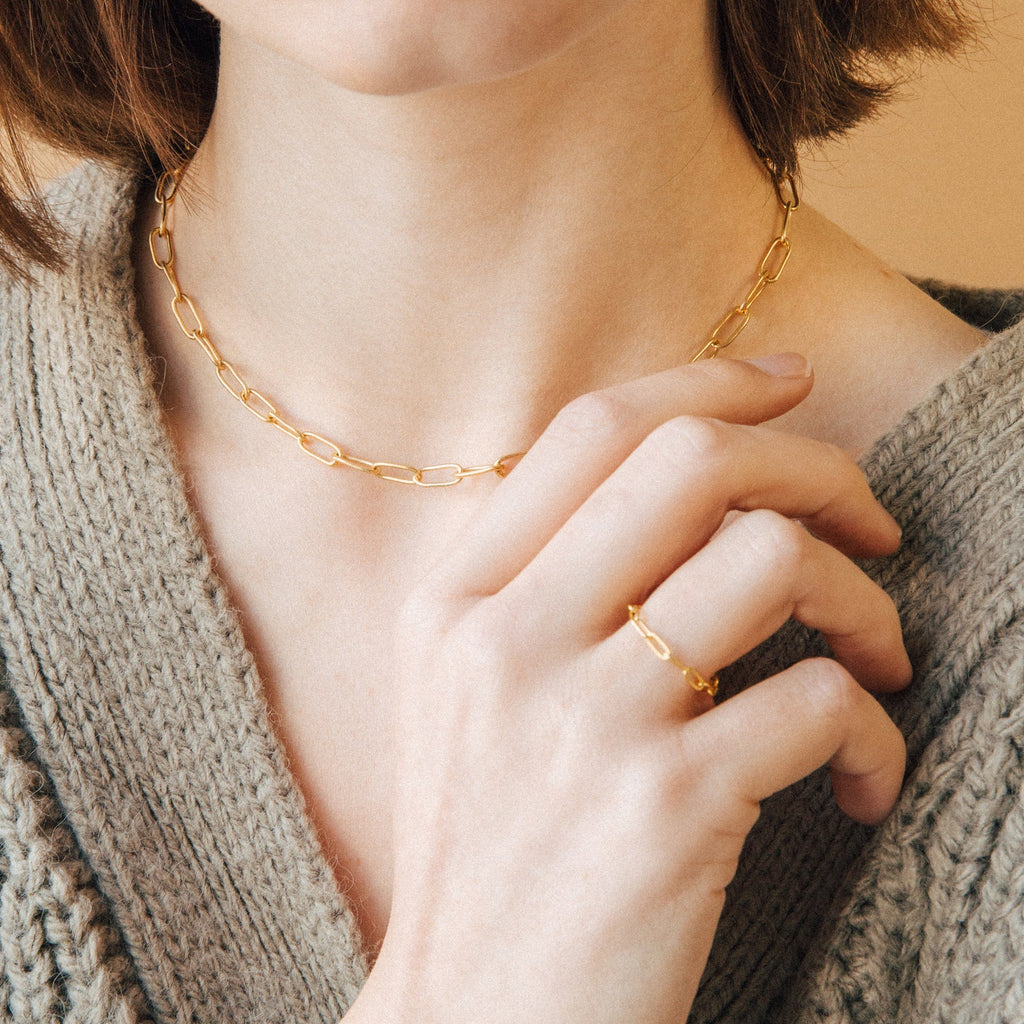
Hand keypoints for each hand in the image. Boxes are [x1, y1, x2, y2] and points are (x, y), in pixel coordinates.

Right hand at [350, 353, 907, 1023]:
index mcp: (454, 600)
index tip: (788, 383)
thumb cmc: (489, 847)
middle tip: (867, 523)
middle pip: (692, 461)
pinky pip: (819, 704)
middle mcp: (507, 639)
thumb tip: (683, 488)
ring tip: (874, 658)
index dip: (705, 379)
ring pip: (771, 562)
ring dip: (861, 601)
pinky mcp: (665, 810)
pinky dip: (873, 733)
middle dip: (815, 467)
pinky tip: (860, 783)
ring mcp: (583, 720)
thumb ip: (546, 584)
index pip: (592, 429)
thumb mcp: (470, 695)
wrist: (475, 1018)